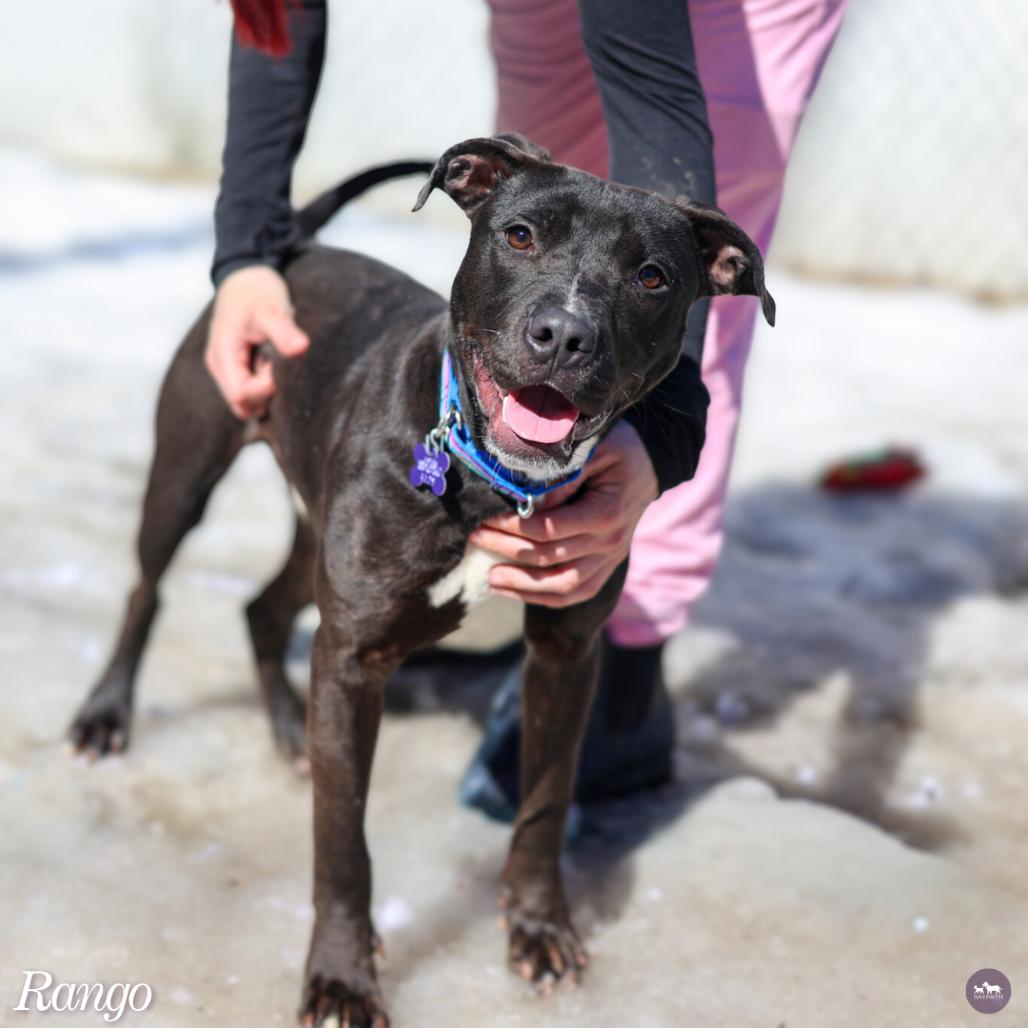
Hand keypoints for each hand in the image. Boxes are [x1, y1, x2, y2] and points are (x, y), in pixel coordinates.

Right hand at [205, 265, 309, 418]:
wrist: (246, 278)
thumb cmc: (257, 291)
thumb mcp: (272, 308)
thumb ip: (284, 331)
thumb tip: (302, 348)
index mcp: (223, 354)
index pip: (241, 394)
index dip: (266, 387)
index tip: (279, 365)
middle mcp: (220, 366)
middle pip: (242, 404)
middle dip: (265, 393)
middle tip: (277, 364)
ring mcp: (226, 368)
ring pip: (246, 402)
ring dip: (265, 391)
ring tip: (272, 361)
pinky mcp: (236, 368)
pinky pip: (250, 392)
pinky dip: (264, 386)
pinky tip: (272, 366)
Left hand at [469, 420, 658, 607]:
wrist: (650, 465)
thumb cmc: (618, 449)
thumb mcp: (593, 448)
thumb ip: (563, 476)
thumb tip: (527, 502)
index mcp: (606, 513)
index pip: (550, 528)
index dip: (512, 527)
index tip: (485, 517)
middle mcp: (610, 543)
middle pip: (549, 557)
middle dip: (506, 548)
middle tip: (473, 536)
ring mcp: (609, 559)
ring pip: (562, 585)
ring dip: (522, 584)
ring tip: (489, 578)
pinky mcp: (605, 568)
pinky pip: (575, 593)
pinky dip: (542, 597)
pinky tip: (511, 590)